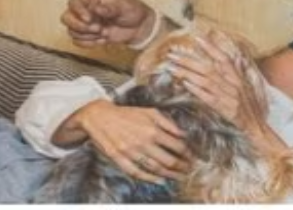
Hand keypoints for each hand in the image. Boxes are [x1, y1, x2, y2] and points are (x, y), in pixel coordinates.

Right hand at [61, 0, 153, 46]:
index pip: (73, 3)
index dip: (78, 12)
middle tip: (97, 28)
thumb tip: (96, 9)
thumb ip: (109, 8)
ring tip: (104, 33)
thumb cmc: (133, 10)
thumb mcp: (124, 5)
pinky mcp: (89, 35)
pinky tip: (102, 40)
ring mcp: (86, 23)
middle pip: (66, 18)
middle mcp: (85, 9)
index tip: (89, 19)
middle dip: (80, 26)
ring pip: (71, 31)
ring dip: (87, 36)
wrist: (140, 27)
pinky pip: (78, 41)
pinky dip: (89, 43)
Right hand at [75, 100, 191, 183]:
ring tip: (179, 177)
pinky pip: (137, 173)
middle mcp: (143, 142)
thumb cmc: (126, 114)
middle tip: (189, 170)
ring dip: (170, 175)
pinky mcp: (119, 159)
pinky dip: (150, 179)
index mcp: (152, 129)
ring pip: (155, 168)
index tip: (192, 157)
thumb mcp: (150, 112)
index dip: (187, 153)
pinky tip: (160, 180)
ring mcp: (131, 152)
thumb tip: (183, 134)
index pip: (177, 146)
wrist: (100, 117)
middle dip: (182, 167)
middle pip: (168, 160)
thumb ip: (168, 123)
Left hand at [167, 32, 267, 130]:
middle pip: (208, 68)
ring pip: (206, 81)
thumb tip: (238, 57)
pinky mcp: (224, 109)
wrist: (256, 127)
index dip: (211, 47)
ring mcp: (229, 96)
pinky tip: (185, 84)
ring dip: (188, 73)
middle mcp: (233, 84)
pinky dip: (197, 90)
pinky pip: (208, 97)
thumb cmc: (251, 107)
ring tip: (172, 67)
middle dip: (189, 60)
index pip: (223, 58)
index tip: (196, 38)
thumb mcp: (248, 87)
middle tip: (172, 54)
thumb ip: (241, 71)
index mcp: (238, 77)